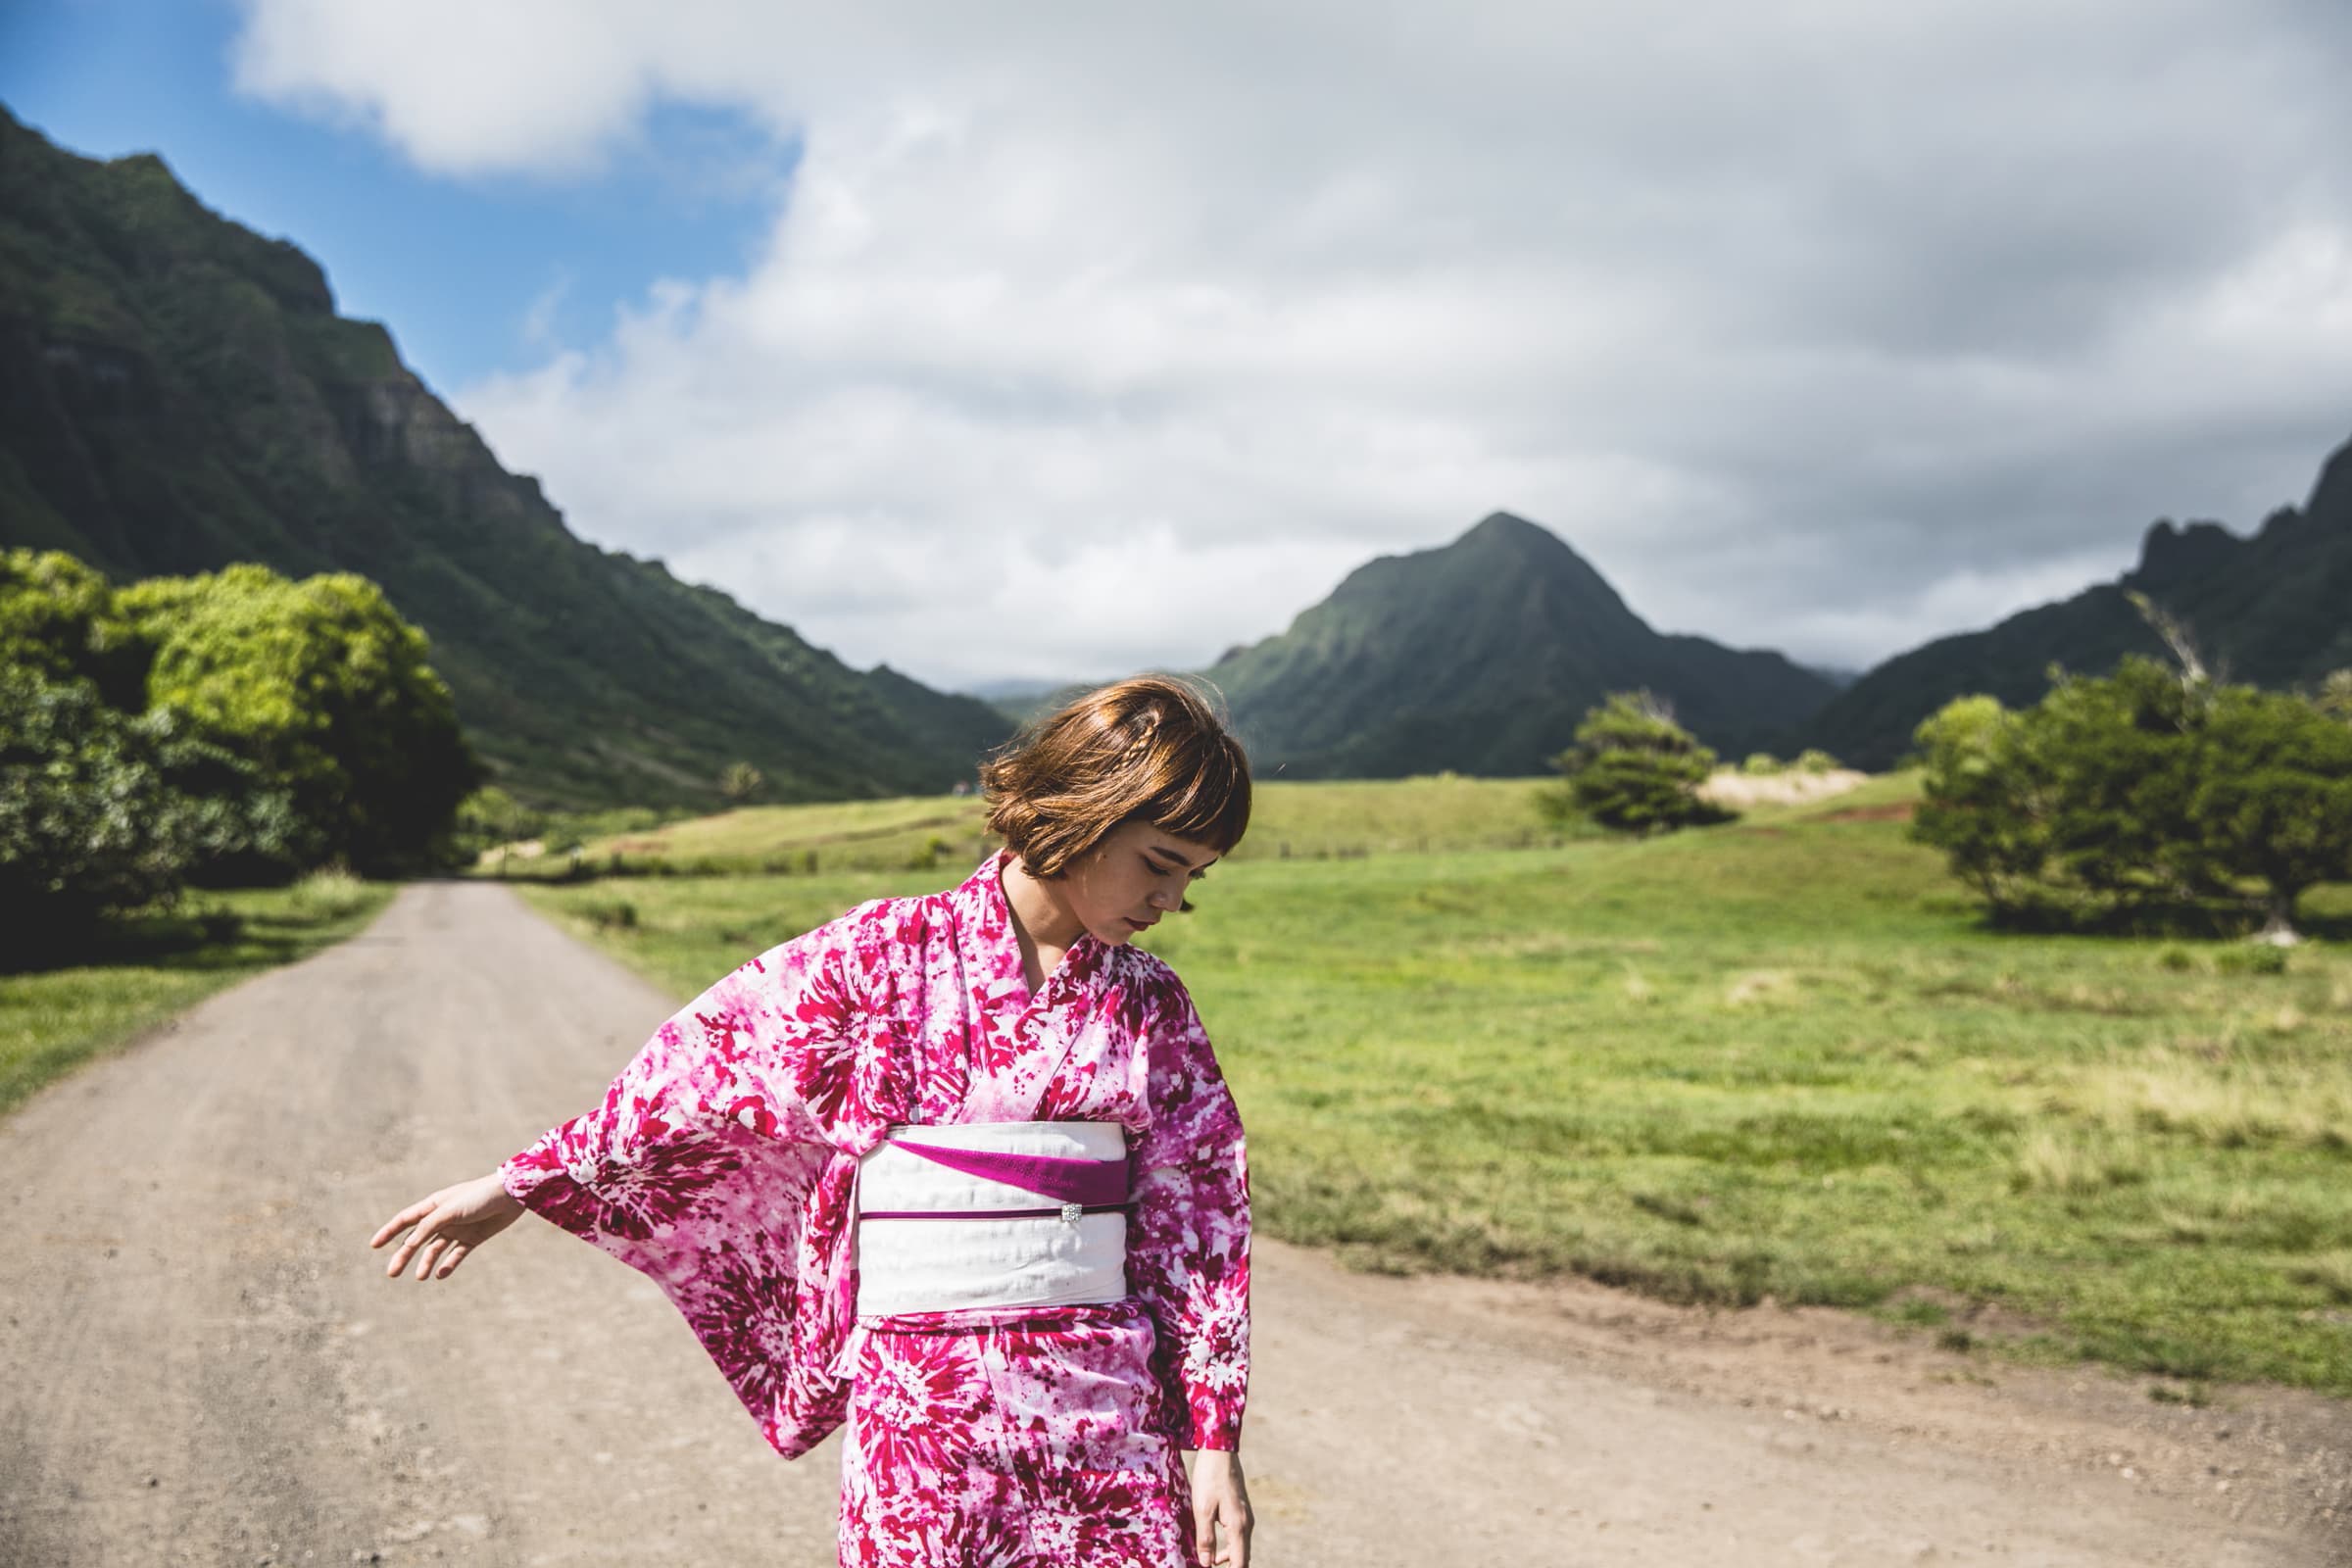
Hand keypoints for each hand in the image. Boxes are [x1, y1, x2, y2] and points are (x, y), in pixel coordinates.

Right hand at [371, 1171, 523, 1280]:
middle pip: (417, 1239)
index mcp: (434, 1205)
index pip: (405, 1220)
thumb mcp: (449, 1211)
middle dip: (403, 1255)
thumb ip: (427, 1227)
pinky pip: (456, 1255)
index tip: (373, 1245)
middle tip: (391, 1273)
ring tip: (421, 1276)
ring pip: (434, 1250)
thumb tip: (408, 1246)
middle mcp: (443, 1218)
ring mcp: (457, 1229)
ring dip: (425, 1263)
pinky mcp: (473, 1239)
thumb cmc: (479, 1197)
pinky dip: (448, 1265)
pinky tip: (440, 1274)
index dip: (389, 1231)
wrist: (512, 1196)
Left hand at [1185, 1448, 1251, 1566]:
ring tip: (1210, 1562)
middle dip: (1230, 1566)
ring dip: (1228, 1558)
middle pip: (1242, 1557)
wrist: (1220, 1451)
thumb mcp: (1202, 1509)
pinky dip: (1228, 1546)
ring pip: (1240, 1547)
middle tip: (1209, 1566)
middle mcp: (1247, 1524)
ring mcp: (1245, 1516)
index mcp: (1239, 1526)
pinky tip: (1214, 1545)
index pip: (1240, 1562)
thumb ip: (1206, 1539)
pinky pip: (1238, 1536)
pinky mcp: (1241, 1510)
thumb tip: (1207, 1564)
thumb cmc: (1210, 1478)